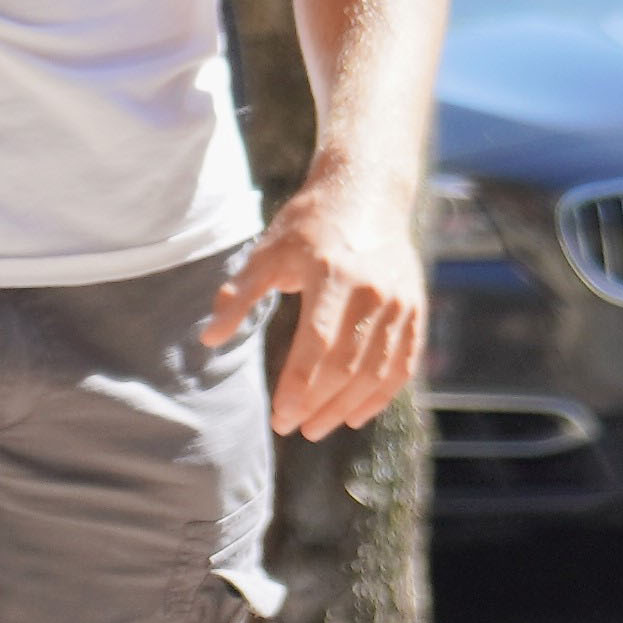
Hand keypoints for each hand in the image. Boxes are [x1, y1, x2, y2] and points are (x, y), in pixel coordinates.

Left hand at [202, 167, 425, 440]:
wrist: (365, 194)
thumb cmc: (307, 226)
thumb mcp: (267, 252)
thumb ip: (239, 295)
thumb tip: (208, 338)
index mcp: (333, 276)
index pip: (316, 345)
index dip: (298, 387)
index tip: (279, 418)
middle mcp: (373, 292)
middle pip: (347, 366)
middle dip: (318, 405)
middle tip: (292, 428)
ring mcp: (399, 304)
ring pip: (376, 372)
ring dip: (346, 408)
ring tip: (316, 428)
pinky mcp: (414, 311)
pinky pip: (402, 365)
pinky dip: (380, 396)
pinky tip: (355, 416)